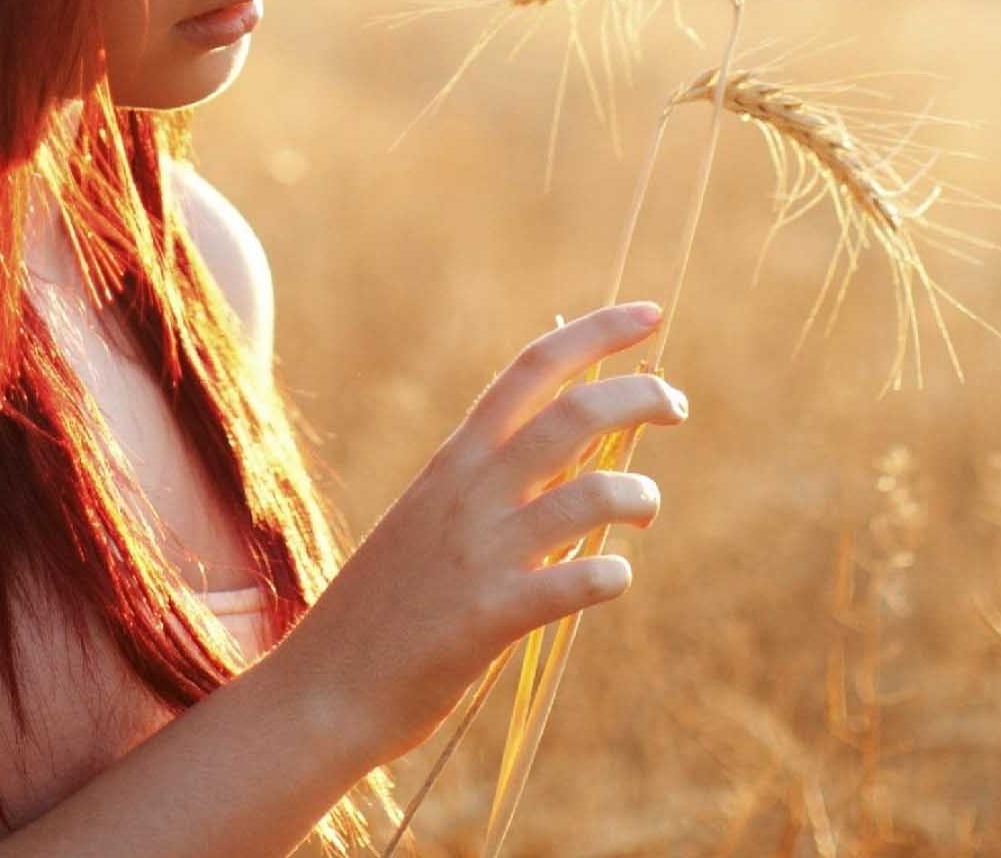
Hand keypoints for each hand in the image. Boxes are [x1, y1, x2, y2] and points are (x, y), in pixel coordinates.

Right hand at [261, 301, 688, 767]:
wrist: (323, 687)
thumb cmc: (389, 607)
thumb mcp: (433, 519)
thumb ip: (499, 486)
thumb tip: (584, 454)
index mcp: (454, 460)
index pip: (532, 369)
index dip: (597, 334)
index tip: (651, 313)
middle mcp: (469, 491)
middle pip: (574, 415)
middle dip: (640, 394)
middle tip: (677, 404)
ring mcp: (480, 552)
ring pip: (590, 494)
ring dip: (637, 494)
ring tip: (643, 512)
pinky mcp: (491, 616)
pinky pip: (576, 583)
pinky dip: (611, 577)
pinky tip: (612, 581)